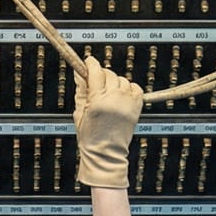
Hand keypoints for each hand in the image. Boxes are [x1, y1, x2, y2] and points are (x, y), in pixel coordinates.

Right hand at [72, 56, 143, 189]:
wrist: (106, 154)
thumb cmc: (90, 137)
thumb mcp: (79, 112)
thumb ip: (81, 90)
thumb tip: (80, 72)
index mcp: (97, 101)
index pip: (95, 72)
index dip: (91, 64)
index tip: (89, 62)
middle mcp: (114, 100)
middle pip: (109, 74)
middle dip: (102, 75)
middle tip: (97, 82)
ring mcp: (127, 103)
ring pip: (122, 79)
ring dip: (115, 82)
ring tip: (109, 93)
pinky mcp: (136, 108)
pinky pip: (135, 87)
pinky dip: (129, 88)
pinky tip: (122, 96)